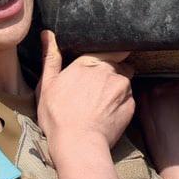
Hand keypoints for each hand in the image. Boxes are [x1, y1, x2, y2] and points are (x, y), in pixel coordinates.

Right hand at [37, 31, 135, 146]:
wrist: (78, 144)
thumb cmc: (58, 116)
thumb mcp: (47, 85)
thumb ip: (50, 57)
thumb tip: (47, 34)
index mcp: (88, 63)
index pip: (103, 51)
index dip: (100, 61)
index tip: (94, 72)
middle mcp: (109, 70)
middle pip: (117, 64)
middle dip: (110, 72)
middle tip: (95, 91)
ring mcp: (123, 87)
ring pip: (124, 80)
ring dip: (116, 87)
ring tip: (101, 104)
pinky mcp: (131, 104)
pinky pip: (128, 99)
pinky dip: (121, 104)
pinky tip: (107, 114)